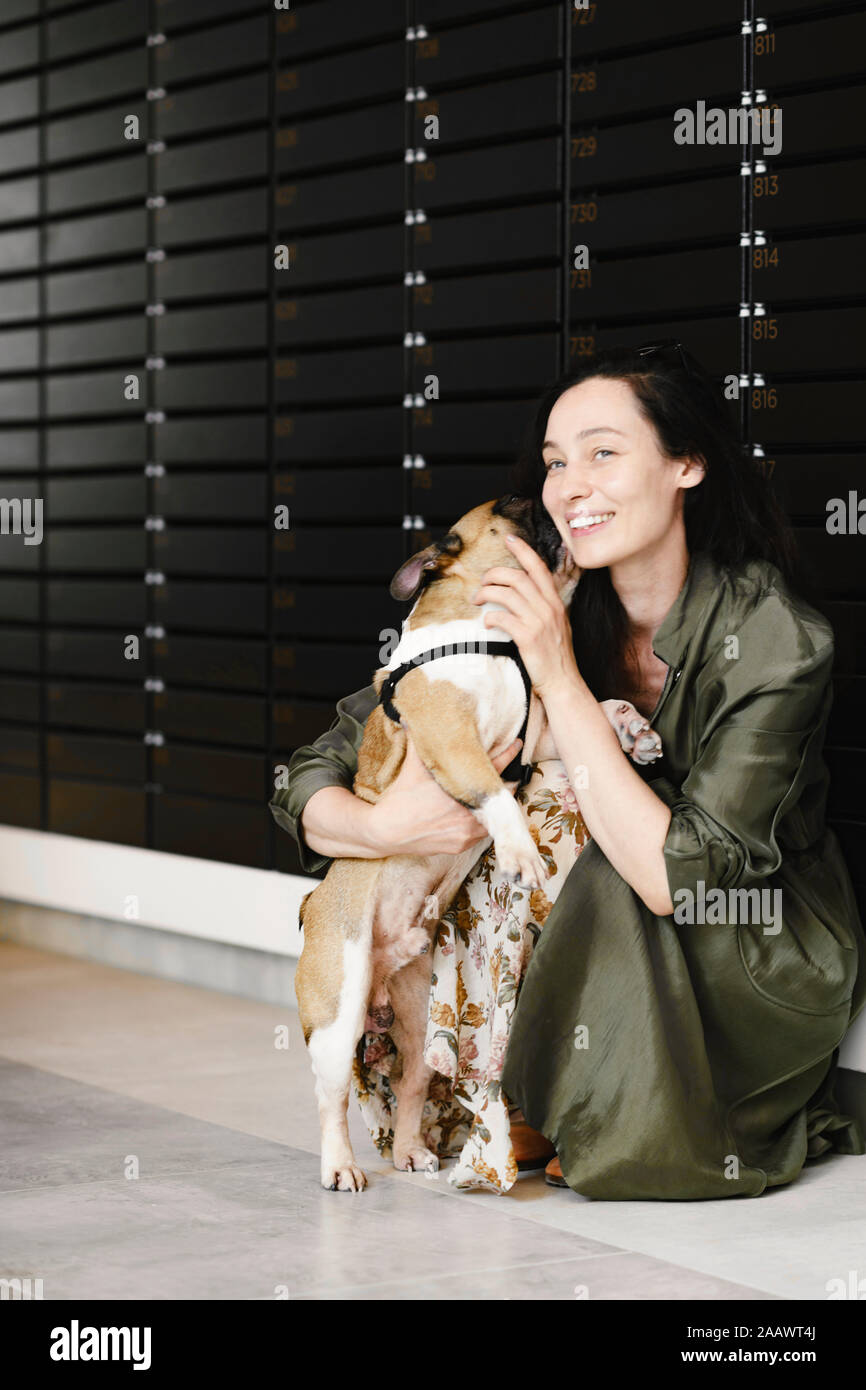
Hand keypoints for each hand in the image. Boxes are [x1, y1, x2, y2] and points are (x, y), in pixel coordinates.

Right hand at [367, 732, 523, 856]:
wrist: (388, 831)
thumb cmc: (400, 798)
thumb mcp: (411, 765)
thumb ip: (418, 741)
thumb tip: (413, 719)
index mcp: (461, 786)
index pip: (495, 765)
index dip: (509, 753)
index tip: (518, 744)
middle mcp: (469, 810)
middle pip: (502, 794)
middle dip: (505, 783)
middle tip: (508, 773)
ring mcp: (468, 830)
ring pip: (494, 817)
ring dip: (495, 806)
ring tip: (494, 795)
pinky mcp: (462, 845)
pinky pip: (482, 833)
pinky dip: (482, 823)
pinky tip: (479, 815)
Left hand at [471, 533, 579, 697]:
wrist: (563, 682)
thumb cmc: (556, 655)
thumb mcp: (557, 624)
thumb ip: (543, 607)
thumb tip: (523, 594)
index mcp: (555, 602)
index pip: (538, 568)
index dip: (523, 550)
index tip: (509, 539)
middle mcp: (548, 608)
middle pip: (517, 577)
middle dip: (494, 574)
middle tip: (482, 582)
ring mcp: (539, 622)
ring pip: (506, 594)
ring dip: (486, 593)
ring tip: (477, 600)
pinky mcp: (527, 637)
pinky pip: (501, 618)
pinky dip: (490, 617)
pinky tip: (487, 623)